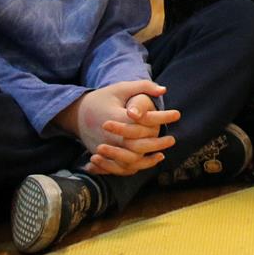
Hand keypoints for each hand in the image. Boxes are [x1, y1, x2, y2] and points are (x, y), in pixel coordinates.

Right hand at [57, 81, 179, 176]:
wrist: (76, 114)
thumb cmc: (102, 98)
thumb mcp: (121, 88)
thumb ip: (143, 87)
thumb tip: (164, 90)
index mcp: (115, 117)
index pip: (143, 120)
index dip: (162, 117)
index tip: (177, 114)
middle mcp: (109, 135)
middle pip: (136, 145)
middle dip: (157, 143)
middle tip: (172, 139)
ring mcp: (104, 148)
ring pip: (128, 160)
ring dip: (147, 160)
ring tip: (162, 154)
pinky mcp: (102, 156)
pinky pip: (119, 167)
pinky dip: (134, 167)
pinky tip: (146, 163)